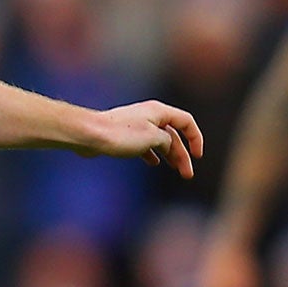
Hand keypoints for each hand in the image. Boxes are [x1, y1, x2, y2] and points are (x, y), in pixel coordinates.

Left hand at [80, 101, 202, 177]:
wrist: (89, 134)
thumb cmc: (120, 135)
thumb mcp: (152, 138)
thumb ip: (167, 141)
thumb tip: (168, 145)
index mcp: (159, 111)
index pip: (186, 122)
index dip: (195, 138)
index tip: (198, 156)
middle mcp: (149, 116)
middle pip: (174, 135)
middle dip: (182, 154)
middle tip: (187, 174)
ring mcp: (136, 126)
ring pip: (159, 141)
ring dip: (169, 156)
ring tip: (176, 171)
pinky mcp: (124, 135)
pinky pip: (144, 145)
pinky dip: (152, 154)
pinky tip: (154, 163)